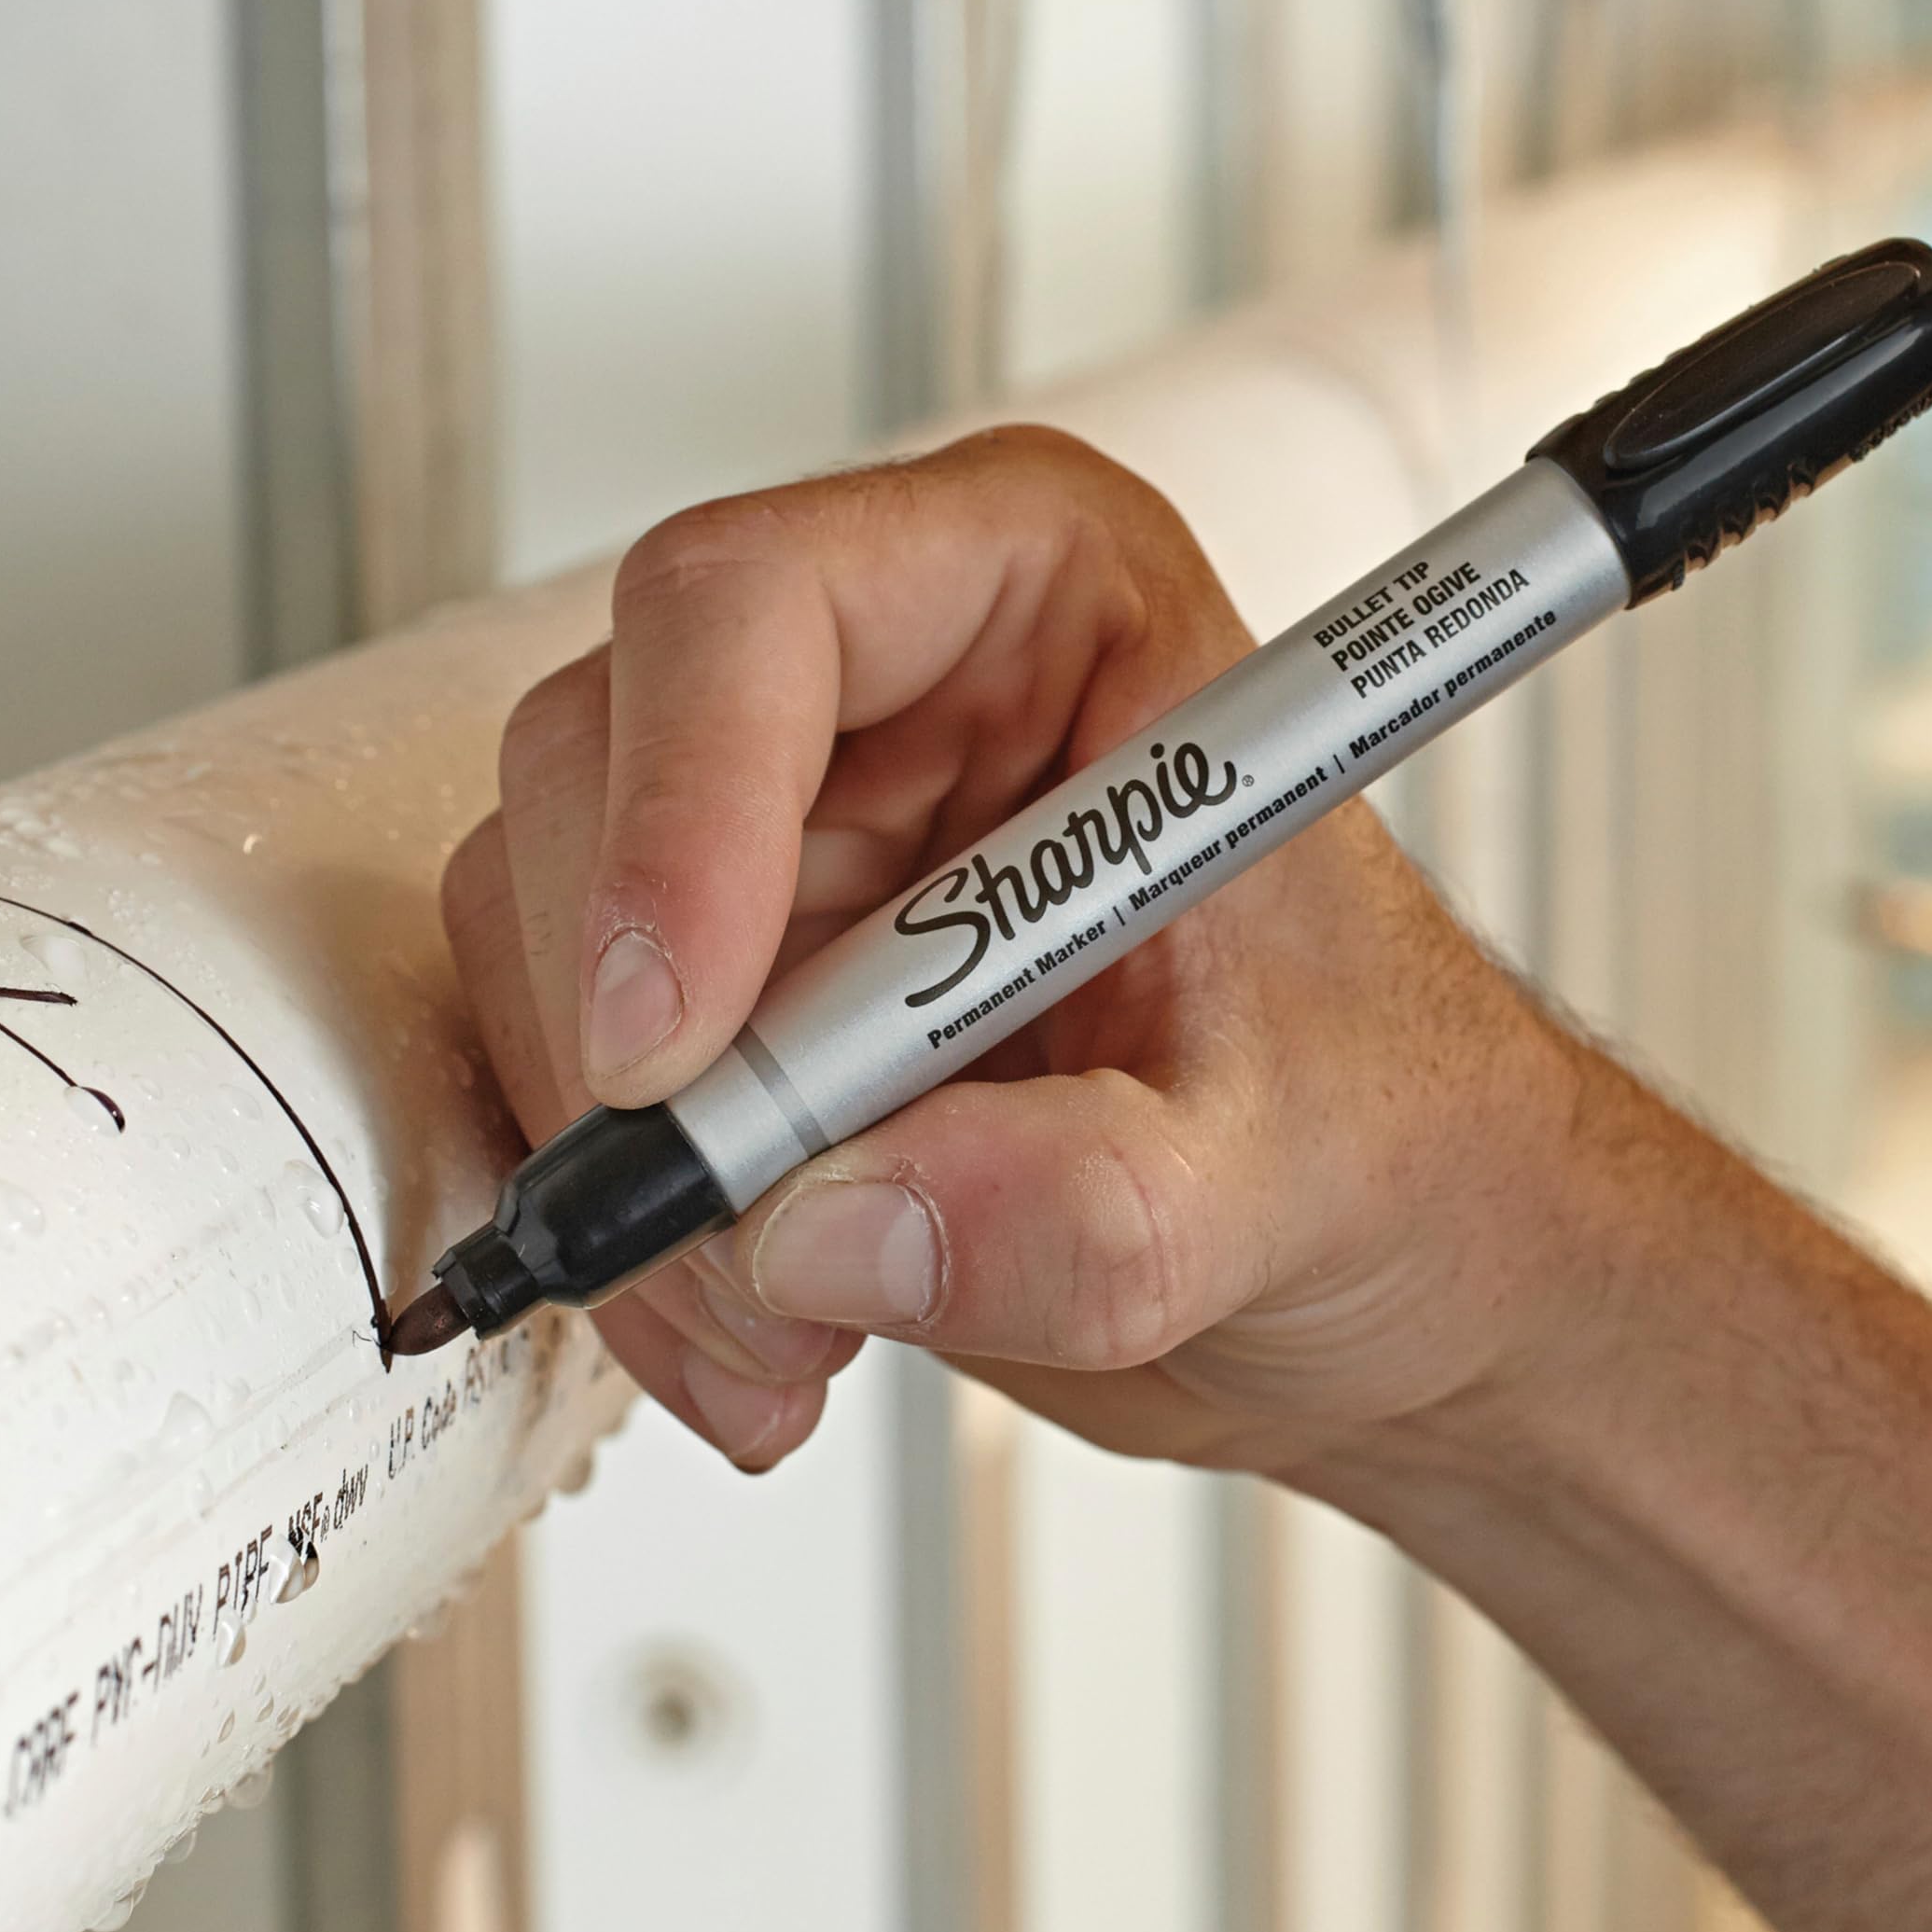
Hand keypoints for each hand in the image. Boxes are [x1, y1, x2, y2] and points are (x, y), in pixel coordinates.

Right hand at [442, 427, 1596, 1474]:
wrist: (1382, 1251)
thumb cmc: (1391, 1124)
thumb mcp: (1292, 1171)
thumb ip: (1087, 1205)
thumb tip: (824, 1233)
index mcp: (1041, 597)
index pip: (756, 608)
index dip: (679, 815)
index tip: (676, 1056)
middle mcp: (880, 685)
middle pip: (599, 768)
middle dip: (641, 1043)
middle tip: (749, 1241)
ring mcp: (779, 835)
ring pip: (540, 934)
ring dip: (635, 1174)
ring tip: (792, 1328)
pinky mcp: (726, 985)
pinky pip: (561, 1070)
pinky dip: (628, 1236)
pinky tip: (753, 1333)